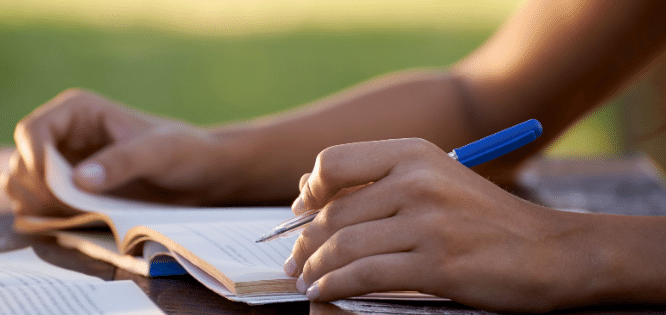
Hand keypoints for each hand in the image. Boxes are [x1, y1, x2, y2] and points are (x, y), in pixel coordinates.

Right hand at [1, 88, 238, 215]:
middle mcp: (62, 135)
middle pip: (21, 163)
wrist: (199, 175)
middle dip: (38, 190)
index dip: (33, 160)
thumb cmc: (182, 152)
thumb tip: (79, 180)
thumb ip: (121, 163)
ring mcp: (62, 164)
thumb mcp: (157, 153)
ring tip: (77, 215)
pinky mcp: (68, 191)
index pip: (32, 131)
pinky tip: (76, 222)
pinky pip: (38, 206)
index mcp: (77, 111)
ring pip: (22, 187)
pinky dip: (47, 218)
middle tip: (72, 209)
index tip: (56, 187)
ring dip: (39, 207)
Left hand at [284, 138, 609, 311]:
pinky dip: (335, 286)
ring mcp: (427, 223)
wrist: (550, 251)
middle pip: (333, 213)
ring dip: (315, 268)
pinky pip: (364, 276)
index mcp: (413, 154)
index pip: (334, 162)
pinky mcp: (437, 264)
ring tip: (305, 280)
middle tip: (294, 260)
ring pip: (344, 246)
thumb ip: (378, 181)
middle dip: (304, 242)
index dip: (309, 191)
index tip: (300, 213)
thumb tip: (308, 192)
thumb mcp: (435, 179)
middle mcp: (417, 181)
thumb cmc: (484, 218)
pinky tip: (324, 292)